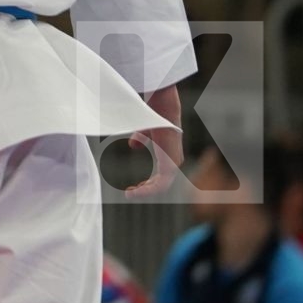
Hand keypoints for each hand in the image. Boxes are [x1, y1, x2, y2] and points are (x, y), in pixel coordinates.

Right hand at [124, 84, 182, 198]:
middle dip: (144, 188)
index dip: (147, 182)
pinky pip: (160, 185)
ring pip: (160, 186)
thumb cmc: (155, 114)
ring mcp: (173, 164)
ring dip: (144, 191)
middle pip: (160, 183)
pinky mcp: (170, 166)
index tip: (133, 185)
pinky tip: (134, 191)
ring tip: (129, 193)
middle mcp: (173, 161)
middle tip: (130, 192)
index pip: (160, 174)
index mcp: (168, 153)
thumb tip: (133, 146)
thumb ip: (141, 138)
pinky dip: (146, 190)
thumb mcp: (145, 130)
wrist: (163, 109)